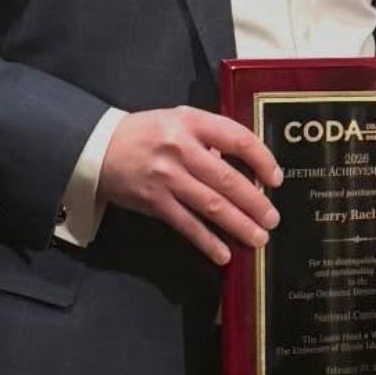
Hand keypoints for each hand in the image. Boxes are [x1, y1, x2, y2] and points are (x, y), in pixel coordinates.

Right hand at [97, 106, 281, 264]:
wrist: (99, 148)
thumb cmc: (147, 133)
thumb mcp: (179, 120)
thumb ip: (210, 138)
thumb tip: (245, 167)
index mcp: (191, 122)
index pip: (237, 139)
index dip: (262, 159)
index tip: (276, 178)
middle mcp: (181, 148)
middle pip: (227, 179)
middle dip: (255, 202)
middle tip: (273, 219)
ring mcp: (167, 177)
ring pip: (211, 205)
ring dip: (238, 225)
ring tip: (259, 238)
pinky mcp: (154, 202)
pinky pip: (186, 225)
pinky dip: (207, 241)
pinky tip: (224, 254)